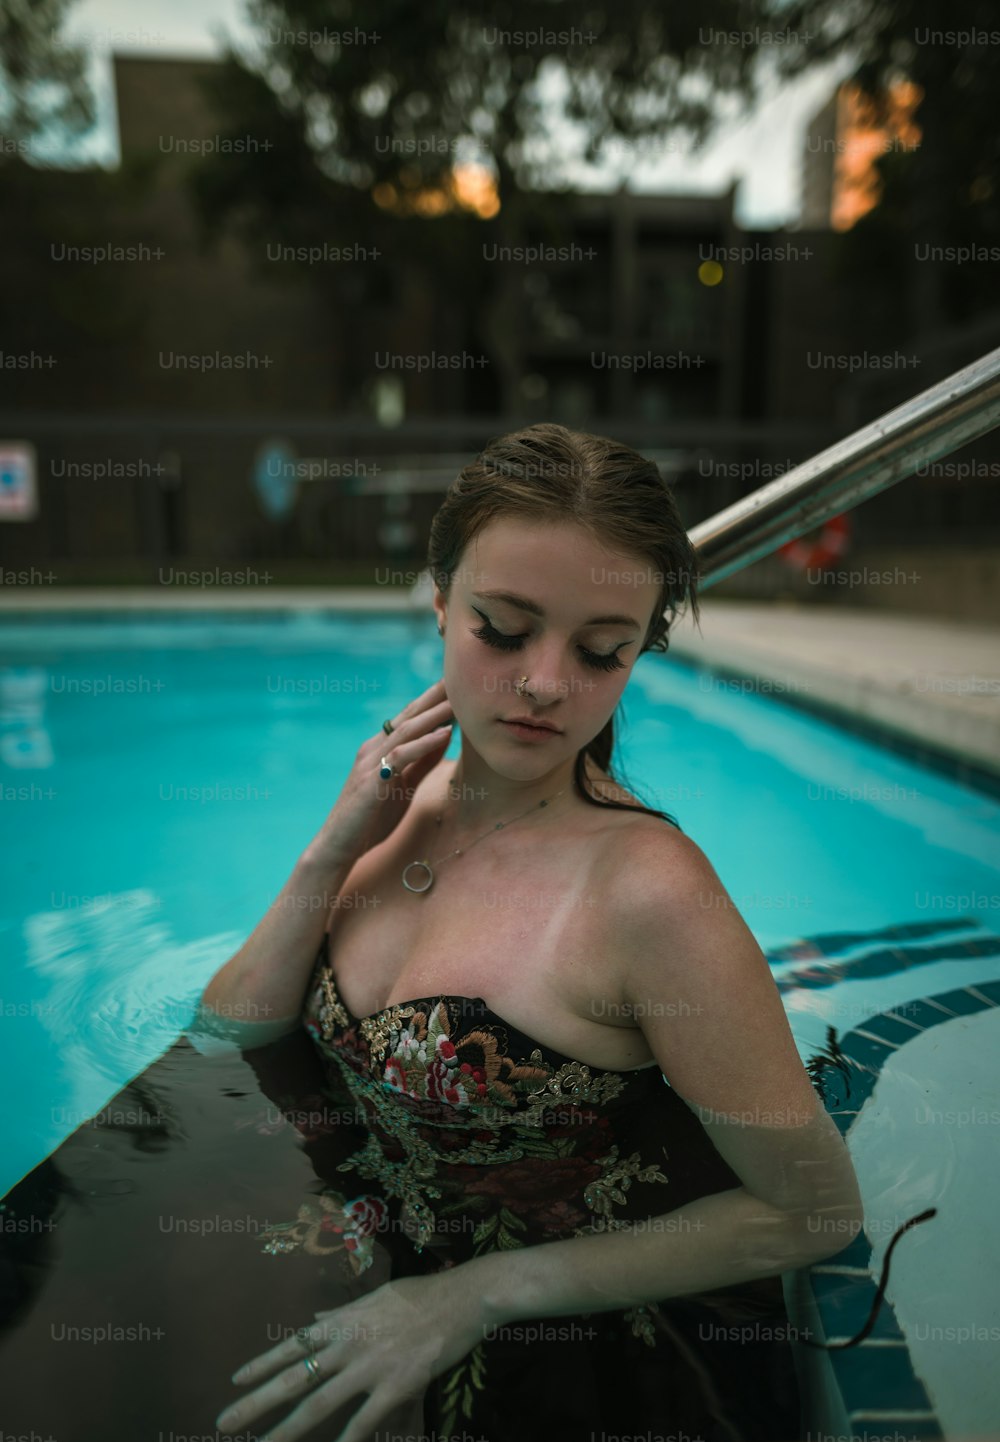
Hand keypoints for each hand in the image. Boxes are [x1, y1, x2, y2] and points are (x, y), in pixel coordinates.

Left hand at [215, 1268, 483, 1441]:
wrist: (463, 1296)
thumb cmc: (422, 1295)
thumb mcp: (376, 1298)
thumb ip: (342, 1316)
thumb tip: (312, 1322)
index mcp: (344, 1322)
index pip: (293, 1345)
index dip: (262, 1364)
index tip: (234, 1381)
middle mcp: (348, 1344)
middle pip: (294, 1378)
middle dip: (256, 1403)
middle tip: (223, 1422)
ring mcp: (370, 1366)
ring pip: (318, 1404)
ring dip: (286, 1431)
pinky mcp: (396, 1384)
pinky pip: (363, 1421)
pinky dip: (346, 1441)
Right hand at [304, 678, 453, 869]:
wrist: (339, 846)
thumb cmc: (370, 819)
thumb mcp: (404, 787)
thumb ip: (422, 762)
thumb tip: (445, 737)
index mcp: (380, 749)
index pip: (409, 719)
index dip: (431, 701)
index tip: (455, 685)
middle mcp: (373, 749)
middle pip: (407, 717)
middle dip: (433, 698)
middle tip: (457, 678)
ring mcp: (371, 763)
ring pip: (406, 731)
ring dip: (433, 715)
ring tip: (457, 701)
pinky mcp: (372, 780)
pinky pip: (402, 755)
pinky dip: (425, 743)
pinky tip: (445, 734)